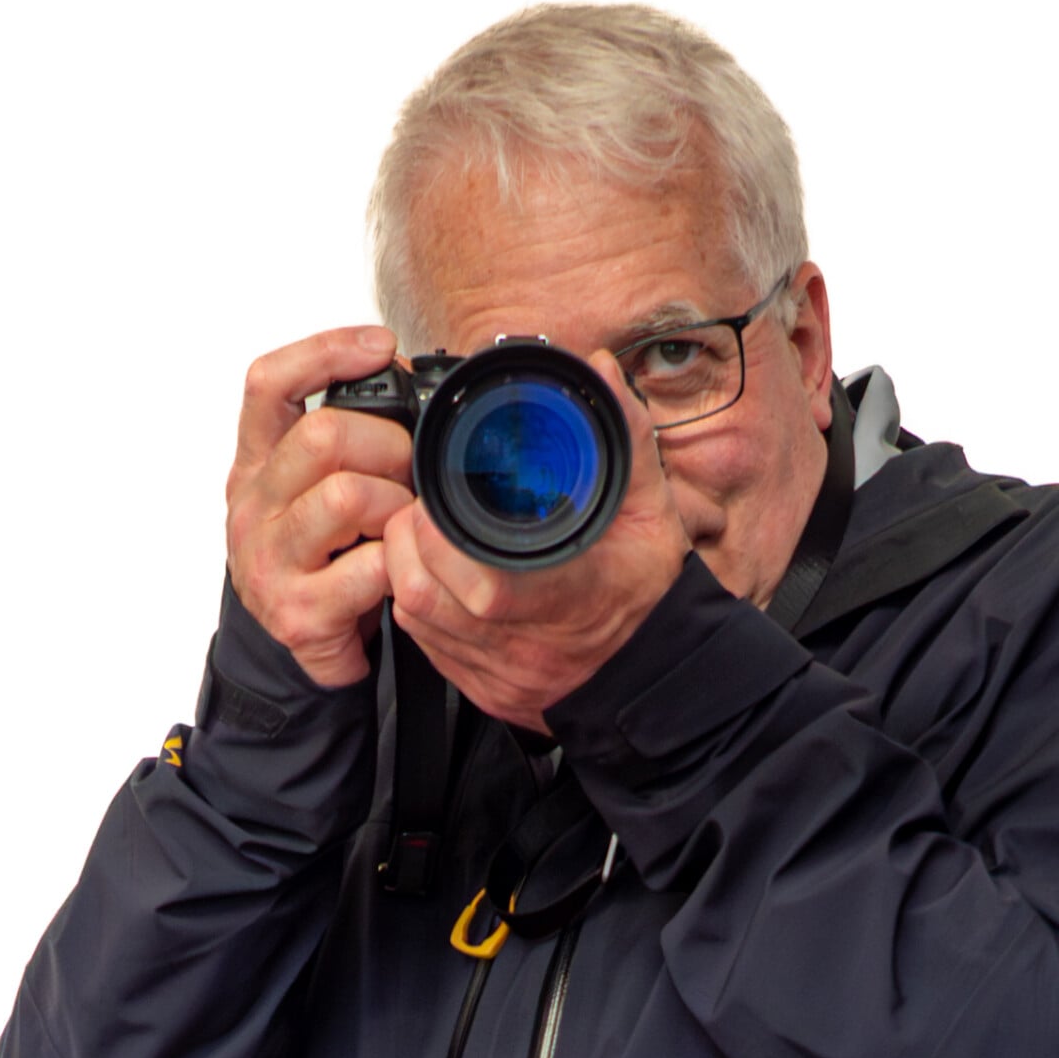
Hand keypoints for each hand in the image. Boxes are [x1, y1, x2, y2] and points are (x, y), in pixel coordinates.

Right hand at [225, 326, 416, 687]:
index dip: (325, 352)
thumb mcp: (317, 484)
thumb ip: (348, 431)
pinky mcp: (298, 613)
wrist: (304, 641)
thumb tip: (403, 369)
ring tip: (403, 525)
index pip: (269, 383)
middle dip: (389, 446)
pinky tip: (399, 571)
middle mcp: (251, 506)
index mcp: (257, 463)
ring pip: (347, 497)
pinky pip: (372, 568)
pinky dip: (402, 564)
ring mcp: (268, 561)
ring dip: (397, 507)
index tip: (381, 348)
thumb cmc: (322, 552)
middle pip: (322, 436)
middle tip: (409, 474)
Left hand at [382, 350, 690, 731]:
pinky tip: (440, 574)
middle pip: (425, 597)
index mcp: (569, 598)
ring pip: (413, 621)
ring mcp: (496, 671)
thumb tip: (596, 370)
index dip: (441, 538)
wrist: (653, 669)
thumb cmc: (648, 589)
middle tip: (422, 506)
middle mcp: (524, 644)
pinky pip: (423, 644)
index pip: (484, 585)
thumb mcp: (649, 507)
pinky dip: (420, 602)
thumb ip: (624, 435)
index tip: (436, 499)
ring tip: (428, 533)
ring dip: (406, 568)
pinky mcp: (478, 687)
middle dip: (407, 540)